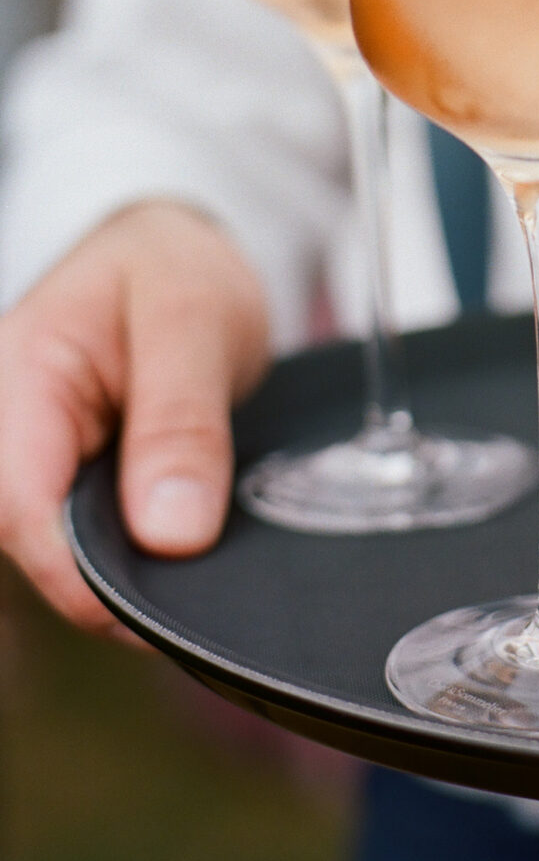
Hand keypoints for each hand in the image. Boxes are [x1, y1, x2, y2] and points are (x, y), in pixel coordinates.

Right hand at [0, 202, 269, 635]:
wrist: (175, 251)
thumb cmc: (176, 268)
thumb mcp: (194, 318)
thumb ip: (181, 421)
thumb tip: (172, 535)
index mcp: (18, 376)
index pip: (23, 508)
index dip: (84, 575)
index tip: (157, 609)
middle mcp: (8, 426)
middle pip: (35, 540)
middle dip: (110, 583)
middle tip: (196, 604)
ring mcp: (32, 457)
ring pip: (60, 548)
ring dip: (125, 571)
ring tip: (197, 579)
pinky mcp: (62, 478)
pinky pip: (85, 536)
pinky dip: (135, 553)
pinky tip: (182, 558)